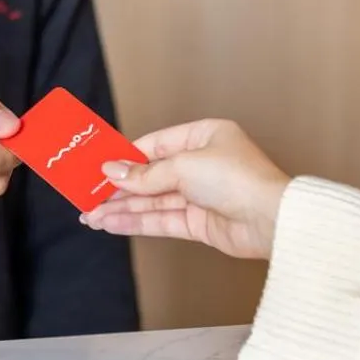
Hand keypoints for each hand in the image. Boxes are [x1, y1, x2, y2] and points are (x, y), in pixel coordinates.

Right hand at [80, 119, 290, 259]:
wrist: (270, 219)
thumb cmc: (239, 179)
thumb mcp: (185, 166)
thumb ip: (146, 174)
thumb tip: (114, 171)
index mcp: (204, 137)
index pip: (155, 144)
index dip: (126, 157)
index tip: (99, 166)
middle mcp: (202, 165)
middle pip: (151, 175)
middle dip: (120, 186)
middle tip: (88, 194)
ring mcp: (201, 195)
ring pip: (152, 201)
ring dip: (121, 207)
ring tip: (90, 214)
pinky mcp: (200, 223)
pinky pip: (160, 220)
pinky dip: (135, 222)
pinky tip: (110, 223)